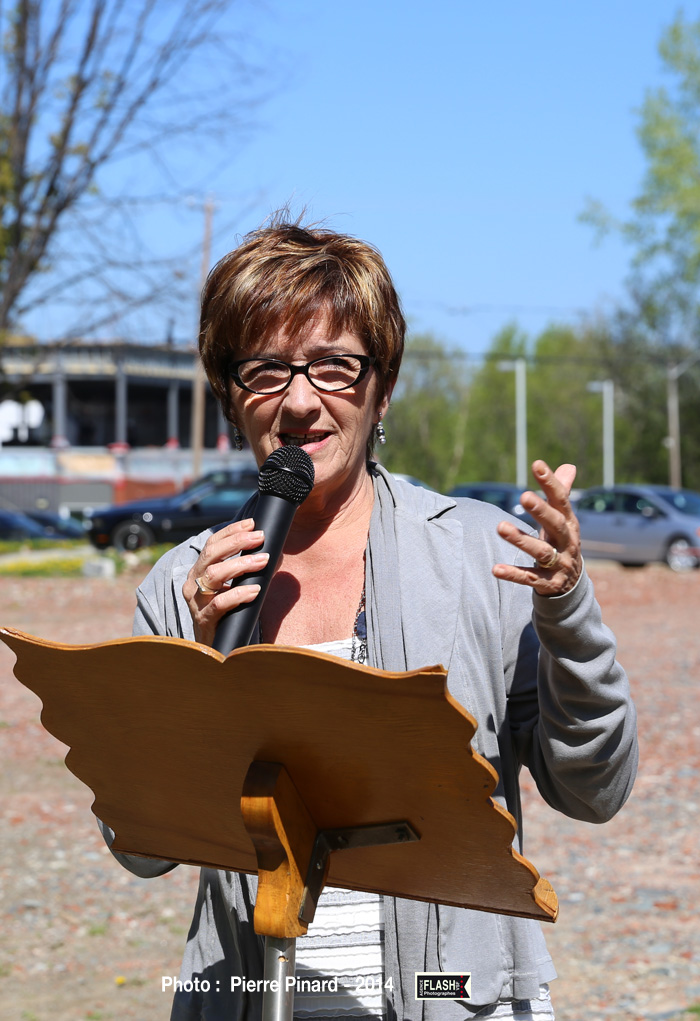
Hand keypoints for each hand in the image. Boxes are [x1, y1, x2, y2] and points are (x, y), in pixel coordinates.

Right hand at [183, 518, 268, 645]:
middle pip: (210, 554)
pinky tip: (255, 590)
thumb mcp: (234, 587)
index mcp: (199, 572)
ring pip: (213, 574)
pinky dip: (239, 594)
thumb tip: (273, 551)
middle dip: (237, 542)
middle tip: (260, 537)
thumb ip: (246, 570)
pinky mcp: (204, 620)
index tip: (252, 523)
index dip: (231, 531)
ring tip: (263, 561)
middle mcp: (192, 583)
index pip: (212, 544)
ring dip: (240, 564)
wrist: (217, 648)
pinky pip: (220, 603)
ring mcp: (196, 602)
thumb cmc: (229, 614)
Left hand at [491, 460, 582, 595]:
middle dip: (541, 510)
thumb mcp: (563, 520)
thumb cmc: (561, 543)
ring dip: (521, 540)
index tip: (537, 465)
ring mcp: (559, 564)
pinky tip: (495, 569)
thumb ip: (562, 494)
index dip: (551, 483)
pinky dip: (513, 574)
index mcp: (569, 523)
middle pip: (556, 524)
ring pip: (541, 552)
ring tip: (500, 527)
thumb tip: (569, 466)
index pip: (561, 500)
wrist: (573, 584)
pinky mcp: (549, 583)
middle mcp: (567, 542)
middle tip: (523, 495)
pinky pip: (530, 578)